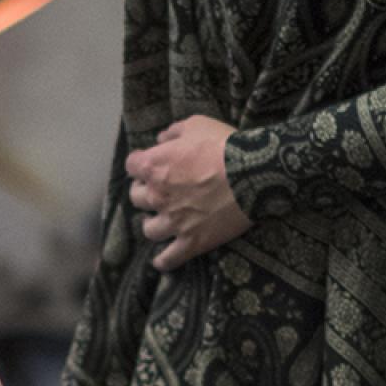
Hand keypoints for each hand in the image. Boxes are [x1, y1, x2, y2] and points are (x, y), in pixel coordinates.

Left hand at [126, 117, 247, 271]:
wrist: (253, 172)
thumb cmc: (224, 145)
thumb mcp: (197, 124)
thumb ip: (174, 132)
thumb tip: (161, 138)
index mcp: (155, 166)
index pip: (132, 166)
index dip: (140, 164)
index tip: (148, 163)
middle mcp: (157, 196)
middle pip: (137, 198)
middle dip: (144, 193)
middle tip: (156, 192)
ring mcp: (174, 222)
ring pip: (150, 230)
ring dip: (153, 224)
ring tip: (160, 223)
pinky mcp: (192, 241)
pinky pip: (170, 258)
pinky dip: (164, 261)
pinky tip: (162, 261)